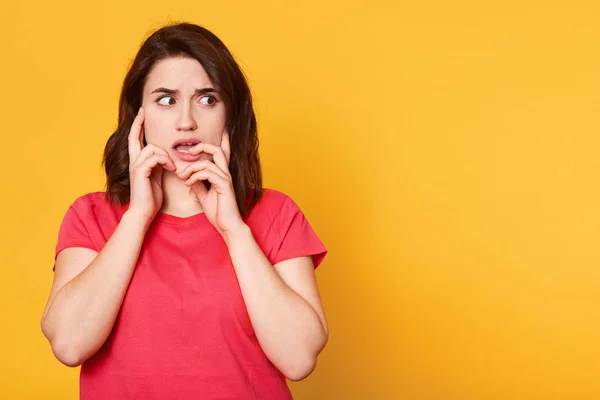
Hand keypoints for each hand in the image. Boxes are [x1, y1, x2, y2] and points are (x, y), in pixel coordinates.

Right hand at [127, 107, 176, 222]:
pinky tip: (172, 170)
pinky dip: (165, 161)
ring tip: (173, 167)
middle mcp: (134, 162)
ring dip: (165, 155)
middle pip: (134, 137)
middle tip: (144, 111)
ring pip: (151, 148)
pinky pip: (154, 157)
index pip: (135, 140)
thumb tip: (166, 157)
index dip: (138, 126)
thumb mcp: (157, 177)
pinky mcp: (140, 172)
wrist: (144, 212)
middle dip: (139, 123)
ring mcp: (135, 166)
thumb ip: (159, 165)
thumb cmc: (151, 198)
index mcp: (139, 162)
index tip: (142, 113)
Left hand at [176, 132, 245, 236]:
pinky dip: (194, 176)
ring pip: (207, 162)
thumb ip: (198, 184)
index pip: (222, 154)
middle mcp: (225, 174)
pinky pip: (207, 173)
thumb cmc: (219, 212)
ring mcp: (225, 179)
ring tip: (182, 176)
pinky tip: (188, 183)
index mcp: (222, 175)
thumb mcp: (204, 196)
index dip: (222, 141)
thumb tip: (189, 177)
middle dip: (201, 147)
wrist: (227, 226)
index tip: (217, 132)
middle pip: (216, 150)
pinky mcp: (224, 185)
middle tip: (187, 152)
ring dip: (191, 168)